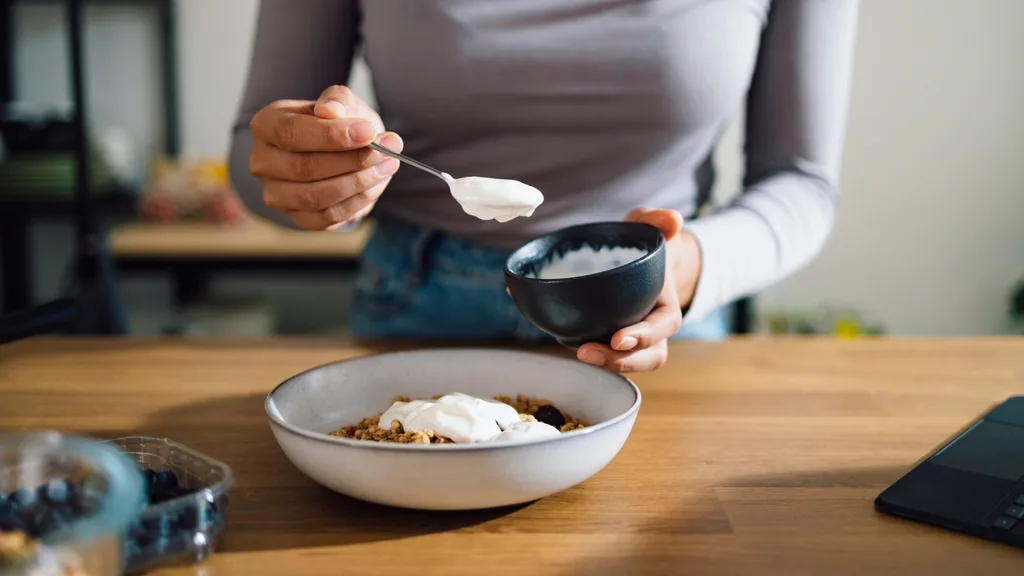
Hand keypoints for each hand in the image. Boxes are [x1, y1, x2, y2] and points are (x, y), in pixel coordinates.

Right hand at [248, 85, 402, 229]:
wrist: (341, 149)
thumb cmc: (338, 122)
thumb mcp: (341, 102)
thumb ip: (338, 101)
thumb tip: (330, 111)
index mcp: (266, 125)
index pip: (291, 132)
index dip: (331, 135)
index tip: (369, 132)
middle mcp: (263, 162)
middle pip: (304, 168)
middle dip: (353, 160)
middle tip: (388, 150)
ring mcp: (276, 193)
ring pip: (315, 197)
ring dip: (359, 183)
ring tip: (387, 165)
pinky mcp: (296, 217)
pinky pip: (326, 217)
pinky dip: (357, 203)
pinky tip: (375, 185)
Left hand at [576, 208, 701, 372]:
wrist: (635, 260)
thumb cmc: (643, 245)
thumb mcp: (649, 228)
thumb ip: (658, 221)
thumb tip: (672, 219)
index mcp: (666, 306)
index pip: (663, 328)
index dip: (643, 337)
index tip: (618, 338)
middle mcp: (652, 329)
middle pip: (647, 356)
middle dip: (620, 360)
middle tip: (587, 352)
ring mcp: (631, 338)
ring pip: (627, 361)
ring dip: (605, 363)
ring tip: (579, 353)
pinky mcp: (609, 339)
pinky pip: (604, 352)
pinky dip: (585, 349)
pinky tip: (561, 335)